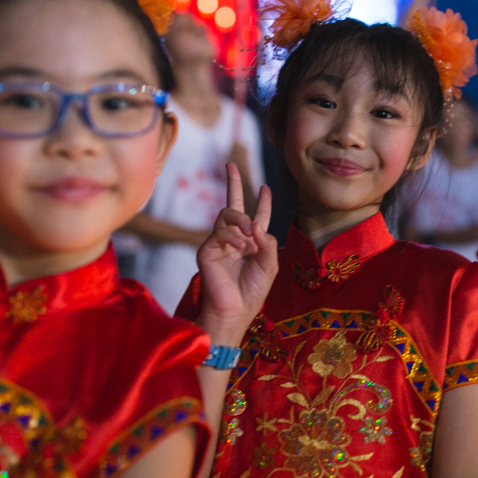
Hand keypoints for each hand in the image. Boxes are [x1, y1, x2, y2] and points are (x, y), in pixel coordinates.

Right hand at [196, 162, 277, 343]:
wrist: (234, 312)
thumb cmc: (252, 292)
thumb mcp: (270, 265)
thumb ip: (268, 242)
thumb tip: (255, 223)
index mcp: (251, 243)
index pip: (256, 216)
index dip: (262, 201)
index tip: (266, 186)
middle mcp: (234, 239)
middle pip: (233, 205)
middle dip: (233, 183)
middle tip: (231, 164)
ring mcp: (219, 244)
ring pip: (226, 215)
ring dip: (241, 220)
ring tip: (250, 235)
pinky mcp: (207, 251)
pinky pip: (219, 233)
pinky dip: (233, 237)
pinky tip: (241, 248)